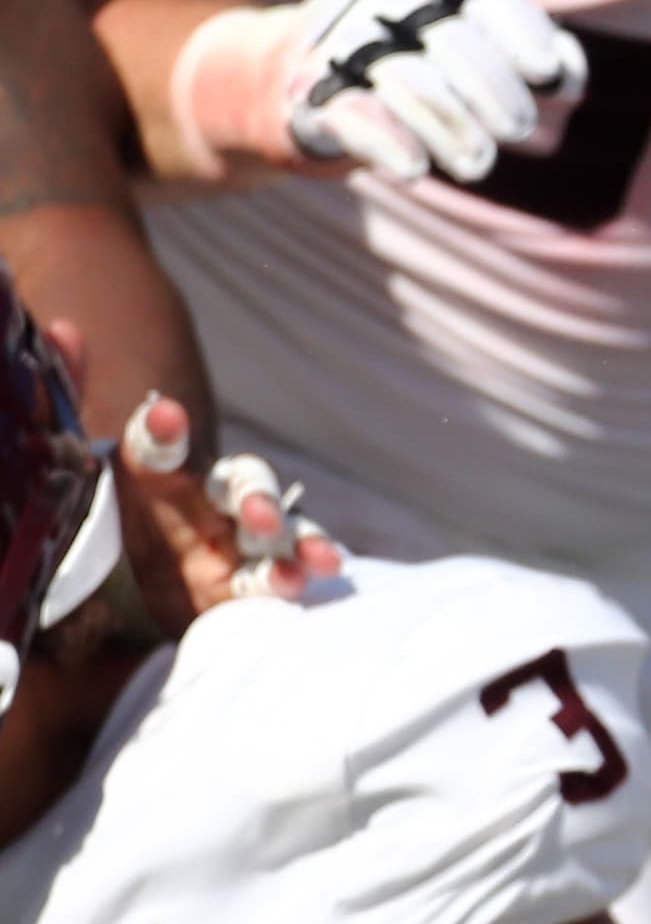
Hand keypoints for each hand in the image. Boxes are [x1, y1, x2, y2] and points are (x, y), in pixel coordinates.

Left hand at [39, 317, 341, 632]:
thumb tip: (66, 331)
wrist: (113, 591)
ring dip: (300, 539)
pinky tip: (297, 583)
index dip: (162, 433)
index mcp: (160, 474)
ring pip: (280, 530)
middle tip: (259, 519)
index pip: (158, 447)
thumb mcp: (70, 469)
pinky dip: (288, 580)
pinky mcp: (240, 587)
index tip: (164, 418)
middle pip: (246, 486)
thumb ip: (64, 404)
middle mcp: (207, 501)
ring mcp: (232, 543)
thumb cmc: (103, 522)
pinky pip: (271, 580)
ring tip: (314, 559)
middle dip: (259, 499)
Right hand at [168, 0, 578, 183]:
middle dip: (495, 92)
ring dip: (454, 130)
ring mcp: (343, 43)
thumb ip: (522, 54)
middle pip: (453, 43)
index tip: (548, 74)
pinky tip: (415, 172)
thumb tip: (570, 75)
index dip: (521, 31)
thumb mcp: (467, 50)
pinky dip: (391, 146)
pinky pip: (356, 116)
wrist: (299, 82)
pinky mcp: (311, 92)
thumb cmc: (412, 67)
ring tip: (478, 165)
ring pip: (410, 82)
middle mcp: (384, 0)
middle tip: (518, 131)